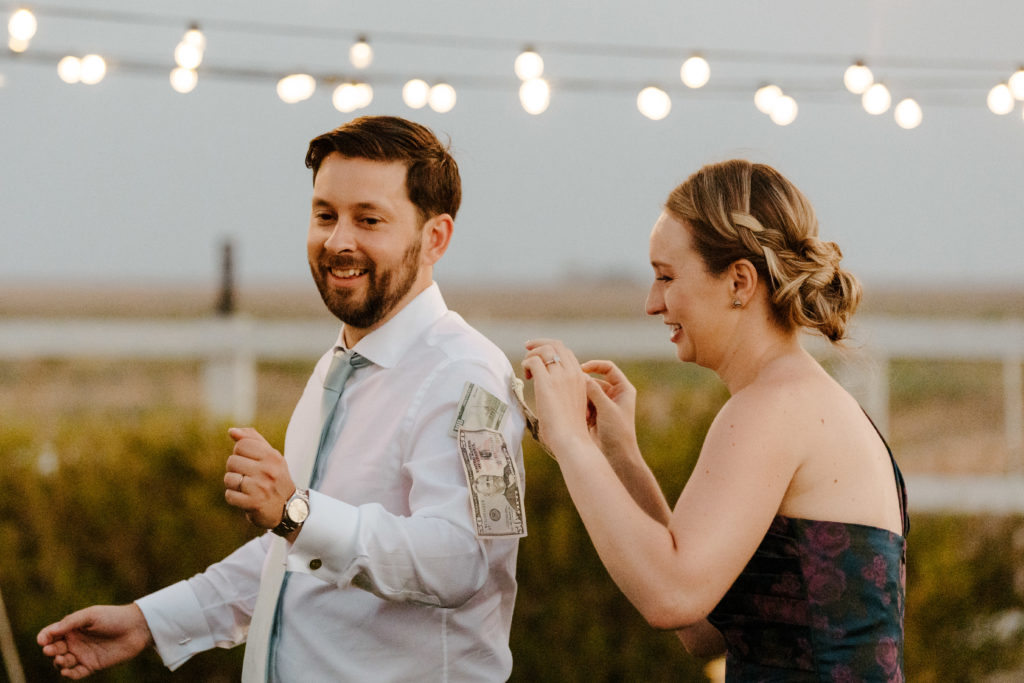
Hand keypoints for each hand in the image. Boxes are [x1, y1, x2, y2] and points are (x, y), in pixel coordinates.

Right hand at [37, 604, 152, 678]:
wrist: (137, 628)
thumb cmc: (114, 617)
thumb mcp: (91, 615)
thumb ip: (71, 622)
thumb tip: (50, 632)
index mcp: (72, 627)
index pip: (51, 634)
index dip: (44, 637)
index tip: (43, 641)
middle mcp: (75, 641)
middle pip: (54, 649)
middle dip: (51, 650)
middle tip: (53, 650)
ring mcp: (83, 654)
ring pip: (62, 662)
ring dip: (59, 662)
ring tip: (63, 658)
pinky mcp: (92, 665)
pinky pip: (76, 673)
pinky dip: (69, 674)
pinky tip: (67, 671)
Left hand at [225, 427, 293, 528]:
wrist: (288, 508)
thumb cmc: (275, 478)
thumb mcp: (270, 456)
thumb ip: (252, 440)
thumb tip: (231, 431)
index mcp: (272, 456)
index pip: (241, 445)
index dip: (240, 453)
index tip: (249, 461)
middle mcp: (268, 470)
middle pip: (232, 461)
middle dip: (235, 469)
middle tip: (247, 476)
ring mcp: (261, 487)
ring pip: (229, 479)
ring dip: (233, 484)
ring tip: (246, 488)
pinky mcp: (254, 503)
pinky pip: (229, 495)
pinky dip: (234, 497)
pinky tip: (244, 498)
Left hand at [522, 339, 591, 454]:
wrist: (572, 439)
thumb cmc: (571, 430)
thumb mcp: (574, 404)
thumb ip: (566, 393)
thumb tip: (550, 394)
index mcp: (580, 377)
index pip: (565, 352)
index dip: (551, 350)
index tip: (539, 355)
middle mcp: (572, 373)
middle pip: (555, 345)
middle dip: (539, 344)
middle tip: (527, 349)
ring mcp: (560, 377)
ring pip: (544, 350)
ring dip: (531, 355)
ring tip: (527, 370)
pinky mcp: (546, 383)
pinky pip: (534, 361)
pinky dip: (526, 364)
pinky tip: (526, 377)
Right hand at [580, 359, 639, 460]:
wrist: (617, 456)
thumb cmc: (618, 433)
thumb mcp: (606, 409)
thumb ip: (594, 391)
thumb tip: (582, 376)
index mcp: (623, 389)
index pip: (608, 368)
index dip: (595, 365)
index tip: (581, 369)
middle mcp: (614, 394)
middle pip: (595, 381)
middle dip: (585, 388)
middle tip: (575, 392)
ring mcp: (604, 404)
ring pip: (587, 393)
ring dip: (583, 400)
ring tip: (583, 412)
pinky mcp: (595, 414)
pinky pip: (584, 404)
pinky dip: (581, 409)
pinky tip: (582, 418)